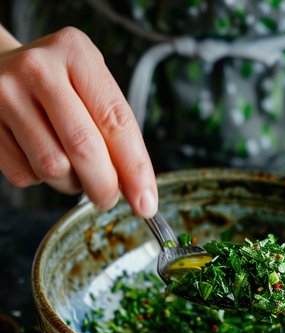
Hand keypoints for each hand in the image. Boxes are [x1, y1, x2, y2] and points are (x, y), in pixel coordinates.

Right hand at [0, 26, 157, 217]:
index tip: (146, 201)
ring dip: (72, 184)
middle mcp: (39, 70)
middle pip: (84, 148)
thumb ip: (116, 132)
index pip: (116, 122)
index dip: (135, 169)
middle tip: (109, 199)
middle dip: (105, 186)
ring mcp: (6, 96)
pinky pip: (25, 175)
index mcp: (76, 54)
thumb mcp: (92, 88)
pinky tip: (42, 156)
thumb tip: (139, 190)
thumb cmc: (59, 83)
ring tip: (74, 169)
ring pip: (54, 168)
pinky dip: (42, 180)